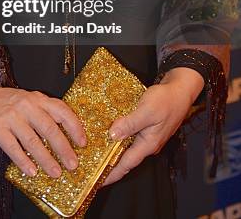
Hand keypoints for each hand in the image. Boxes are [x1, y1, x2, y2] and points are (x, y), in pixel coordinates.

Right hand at [0, 87, 86, 177]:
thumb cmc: (11, 104)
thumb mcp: (31, 101)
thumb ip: (46, 114)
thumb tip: (67, 139)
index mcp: (38, 99)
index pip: (61, 111)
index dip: (74, 127)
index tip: (83, 143)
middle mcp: (27, 106)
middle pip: (49, 128)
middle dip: (63, 148)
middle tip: (72, 164)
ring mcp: (12, 117)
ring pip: (32, 140)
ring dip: (46, 159)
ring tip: (55, 173)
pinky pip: (13, 148)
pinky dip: (23, 161)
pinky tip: (31, 172)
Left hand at [101, 67, 203, 185]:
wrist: (181, 90)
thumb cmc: (167, 100)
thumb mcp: (147, 110)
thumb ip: (130, 123)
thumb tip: (113, 135)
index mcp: (148, 144)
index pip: (126, 165)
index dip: (111, 174)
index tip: (96, 181)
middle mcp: (147, 143)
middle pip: (125, 158)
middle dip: (109, 163)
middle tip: (90, 165)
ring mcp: (147, 135)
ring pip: (126, 146)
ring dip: (112, 148)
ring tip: (95, 149)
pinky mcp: (146, 127)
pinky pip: (129, 135)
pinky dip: (118, 135)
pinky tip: (108, 131)